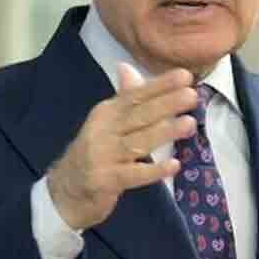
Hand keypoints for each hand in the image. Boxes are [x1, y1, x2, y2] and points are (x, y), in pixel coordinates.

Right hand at [46, 63, 197, 229]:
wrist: (66, 191)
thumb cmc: (95, 153)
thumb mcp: (106, 124)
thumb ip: (123, 99)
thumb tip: (127, 67)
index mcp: (106, 113)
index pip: (134, 95)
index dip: (159, 85)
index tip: (185, 76)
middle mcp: (103, 131)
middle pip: (138, 115)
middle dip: (166, 104)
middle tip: (192, 95)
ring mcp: (103, 156)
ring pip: (137, 142)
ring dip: (164, 132)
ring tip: (190, 123)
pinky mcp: (105, 181)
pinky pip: (133, 174)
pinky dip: (153, 170)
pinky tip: (174, 165)